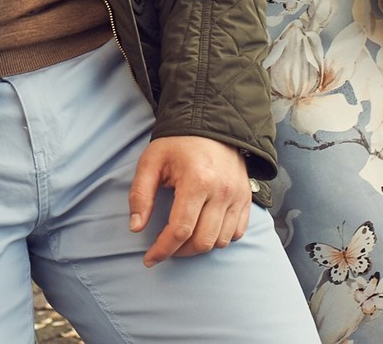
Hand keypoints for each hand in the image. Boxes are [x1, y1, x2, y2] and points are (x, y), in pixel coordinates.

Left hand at [127, 136, 252, 265]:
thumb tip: (136, 227)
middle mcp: (222, 191)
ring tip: (182, 239)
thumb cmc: (177, 143)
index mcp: (197, 181)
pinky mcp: (246, 198)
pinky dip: (220, 238)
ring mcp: (238, 196)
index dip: (162, 250)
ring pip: (221, 241)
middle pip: (202, 241)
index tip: (149, 258)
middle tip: (165, 248)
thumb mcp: (151, 162)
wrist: (211, 124)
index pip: (180, 230)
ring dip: (199, 247)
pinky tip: (204, 230)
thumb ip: (140, 194)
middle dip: (180, 252)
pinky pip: (237, 233)